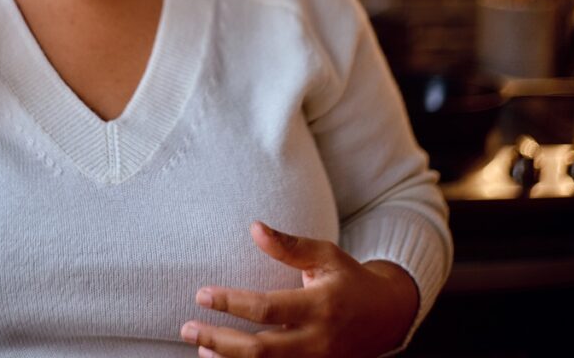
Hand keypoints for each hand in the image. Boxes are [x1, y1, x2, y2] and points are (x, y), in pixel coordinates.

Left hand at [180, 221, 418, 357]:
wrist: (386, 317)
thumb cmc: (348, 279)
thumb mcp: (325, 255)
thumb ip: (289, 246)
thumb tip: (254, 227)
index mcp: (319, 305)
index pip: (266, 309)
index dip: (230, 303)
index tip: (201, 294)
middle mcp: (317, 340)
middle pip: (260, 350)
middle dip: (219, 339)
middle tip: (187, 326)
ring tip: (201, 345)